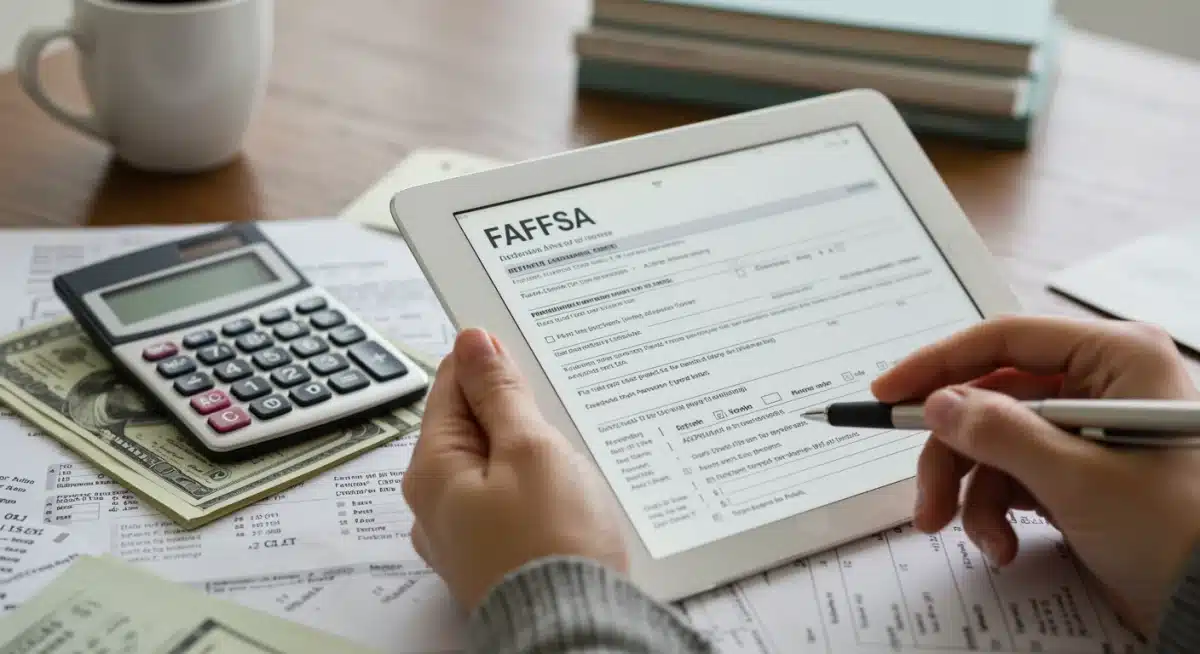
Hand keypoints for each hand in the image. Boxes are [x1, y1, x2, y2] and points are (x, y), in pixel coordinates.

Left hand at [402, 328, 627, 609]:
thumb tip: (473, 343)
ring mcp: (462, 536)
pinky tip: (564, 492)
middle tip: (557, 413)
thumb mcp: (529, 449)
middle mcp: (435, 506)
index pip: (449, 388)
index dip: (489, 363)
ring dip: (529, 452)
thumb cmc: (552, 543)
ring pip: (493, 467)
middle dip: (514, 412)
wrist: (576, 630)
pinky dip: (534, 488)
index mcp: (432, 470)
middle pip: (471, 428)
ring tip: (568, 456)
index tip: (524, 351)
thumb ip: (500, 394)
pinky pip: (507, 503)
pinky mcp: (493, 557)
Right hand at [872, 316, 1199, 634]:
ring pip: (992, 442)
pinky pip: (1011, 475)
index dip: (938, 365)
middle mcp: (1099, 382)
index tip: (887, 394)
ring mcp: (1086, 428)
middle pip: (989, 399)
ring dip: (970, 493)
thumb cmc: (1177, 532)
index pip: (1004, 341)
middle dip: (953, 456)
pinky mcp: (1077, 469)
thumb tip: (938, 403)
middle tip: (926, 502)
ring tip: (972, 537)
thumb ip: (1001, 434)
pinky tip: (1004, 546)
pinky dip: (996, 511)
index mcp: (1115, 357)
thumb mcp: (1080, 480)